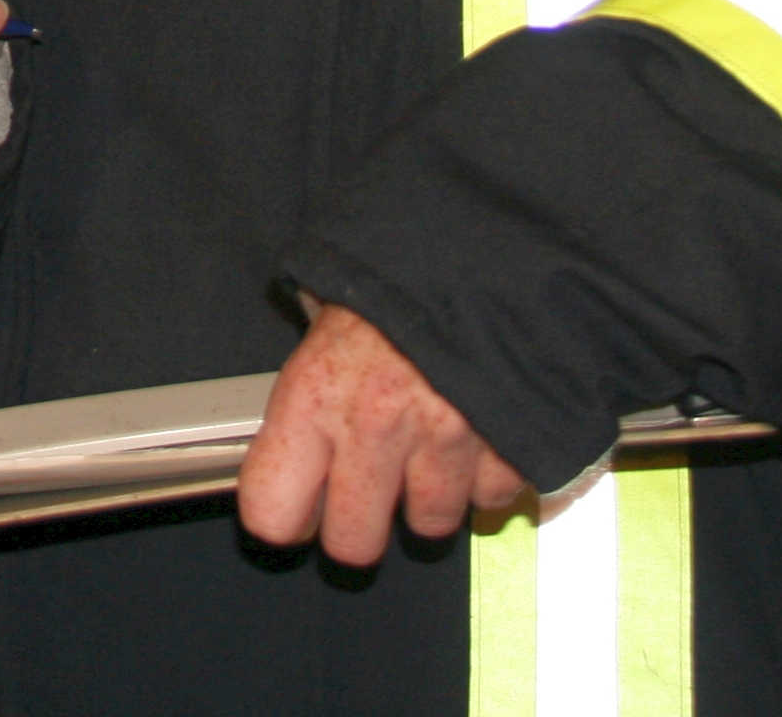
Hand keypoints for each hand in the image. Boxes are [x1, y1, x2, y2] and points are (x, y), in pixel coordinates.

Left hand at [235, 299, 528, 564]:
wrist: (487, 236)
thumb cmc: (398, 273)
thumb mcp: (328, 314)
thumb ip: (309, 384)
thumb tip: (289, 432)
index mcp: (315, 394)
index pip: (271, 510)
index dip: (283, 518)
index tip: (296, 509)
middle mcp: (375, 428)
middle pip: (353, 545)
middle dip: (360, 526)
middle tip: (368, 490)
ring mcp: (446, 442)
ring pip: (428, 526)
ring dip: (429, 496)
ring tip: (429, 444)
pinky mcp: (510, 448)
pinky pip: (492, 499)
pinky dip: (488, 475)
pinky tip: (479, 432)